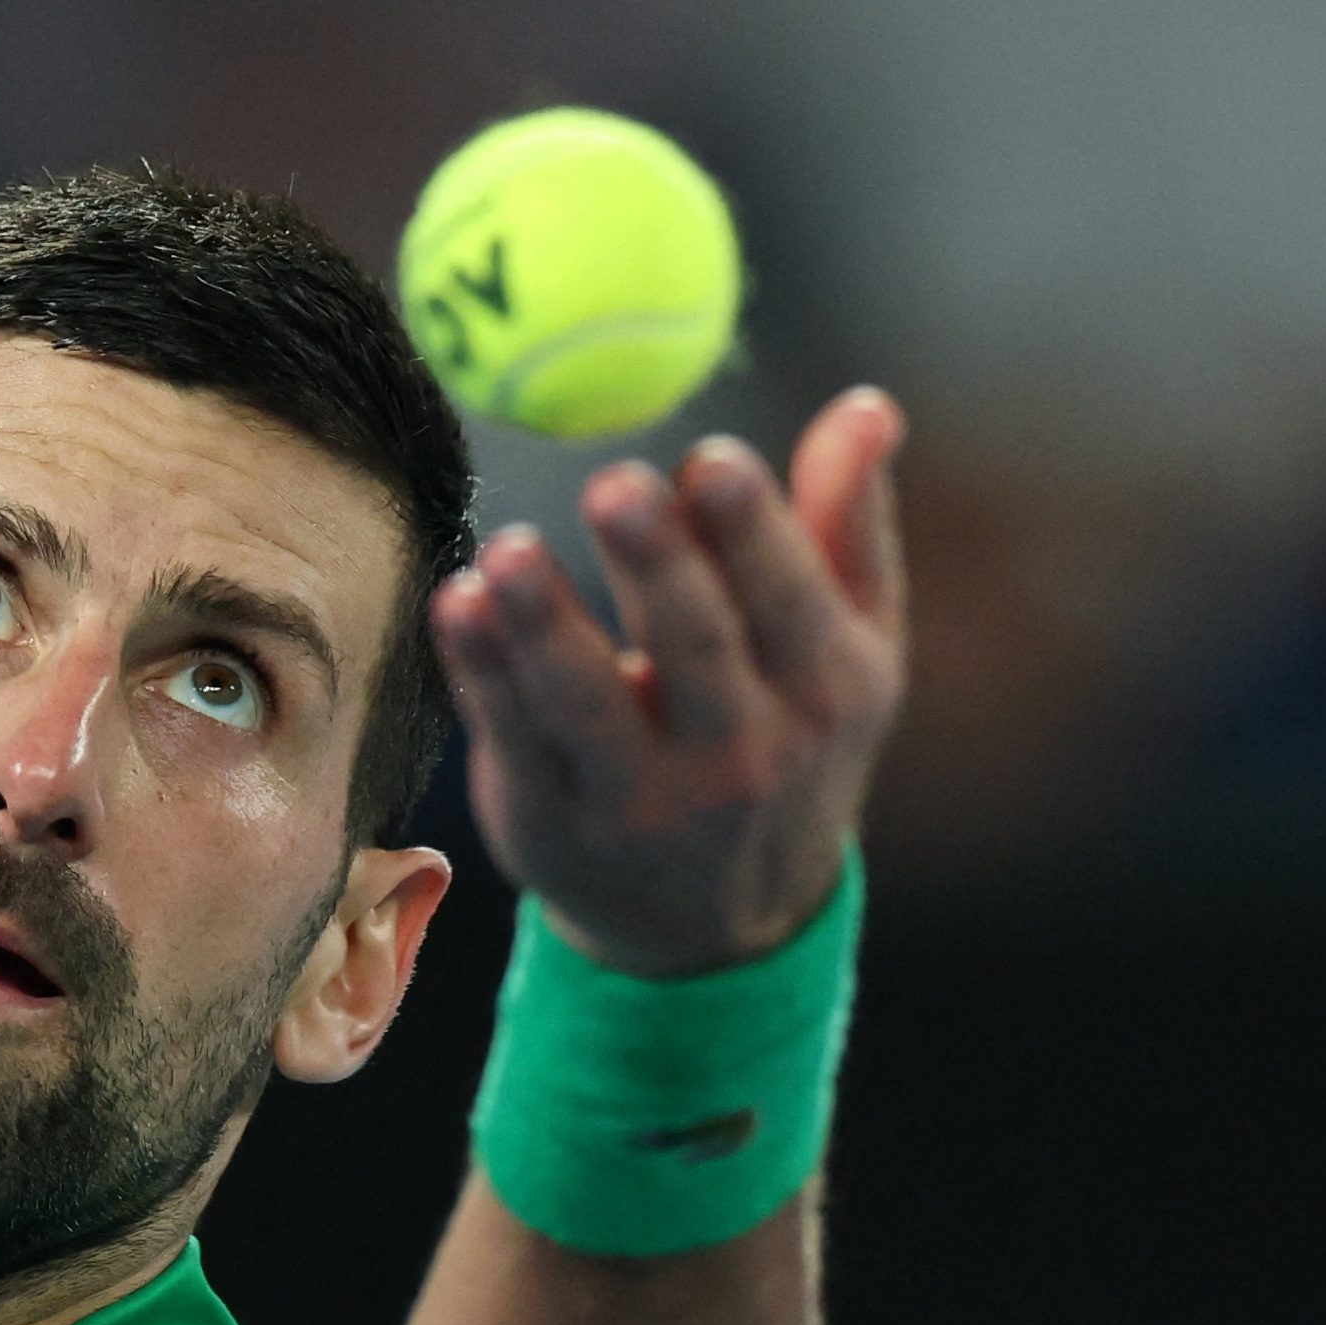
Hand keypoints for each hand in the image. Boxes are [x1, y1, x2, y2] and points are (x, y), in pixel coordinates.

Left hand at [430, 388, 907, 976]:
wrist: (713, 919)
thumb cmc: (783, 733)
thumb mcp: (843, 644)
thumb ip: (845, 522)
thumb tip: (867, 405)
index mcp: (828, 693)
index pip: (792, 605)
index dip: (754, 534)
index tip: (711, 460)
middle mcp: (743, 755)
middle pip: (695, 649)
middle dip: (657, 566)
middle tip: (615, 485)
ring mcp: (642, 800)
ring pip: (588, 703)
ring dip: (545, 623)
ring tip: (511, 552)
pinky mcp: (551, 822)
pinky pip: (511, 736)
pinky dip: (481, 671)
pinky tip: (458, 601)